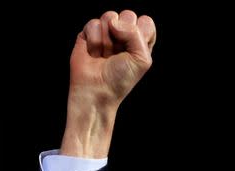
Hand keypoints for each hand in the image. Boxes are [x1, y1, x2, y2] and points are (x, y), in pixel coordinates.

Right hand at [61, 10, 156, 156]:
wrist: (96, 91)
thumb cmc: (121, 79)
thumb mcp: (142, 59)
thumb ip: (136, 34)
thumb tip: (113, 21)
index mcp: (140, 41)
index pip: (146, 21)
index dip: (140, 34)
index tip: (134, 52)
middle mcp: (124, 34)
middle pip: (128, 14)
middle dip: (123, 36)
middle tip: (117, 55)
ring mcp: (106, 33)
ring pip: (110, 16)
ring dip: (107, 40)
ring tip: (104, 55)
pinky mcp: (88, 33)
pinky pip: (93, 23)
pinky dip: (94, 41)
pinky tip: (93, 53)